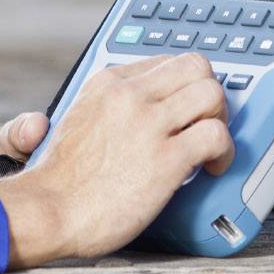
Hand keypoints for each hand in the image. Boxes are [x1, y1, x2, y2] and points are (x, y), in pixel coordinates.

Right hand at [0, 53, 232, 268]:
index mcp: (108, 83)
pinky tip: (213, 166)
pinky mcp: (165, 158)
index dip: (183, 85)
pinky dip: (224, 151)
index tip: (186, 107)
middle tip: (206, 119)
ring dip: (220, 118)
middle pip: (195, 67)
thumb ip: (111, 106)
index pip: (166, 62)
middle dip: (208, 92)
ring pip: (212, 93)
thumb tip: (144, 109)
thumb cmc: (61, 179)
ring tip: (211, 143)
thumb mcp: (78, 119)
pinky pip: (216, 136)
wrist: (48, 211)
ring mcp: (148, 124)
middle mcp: (130, 96)